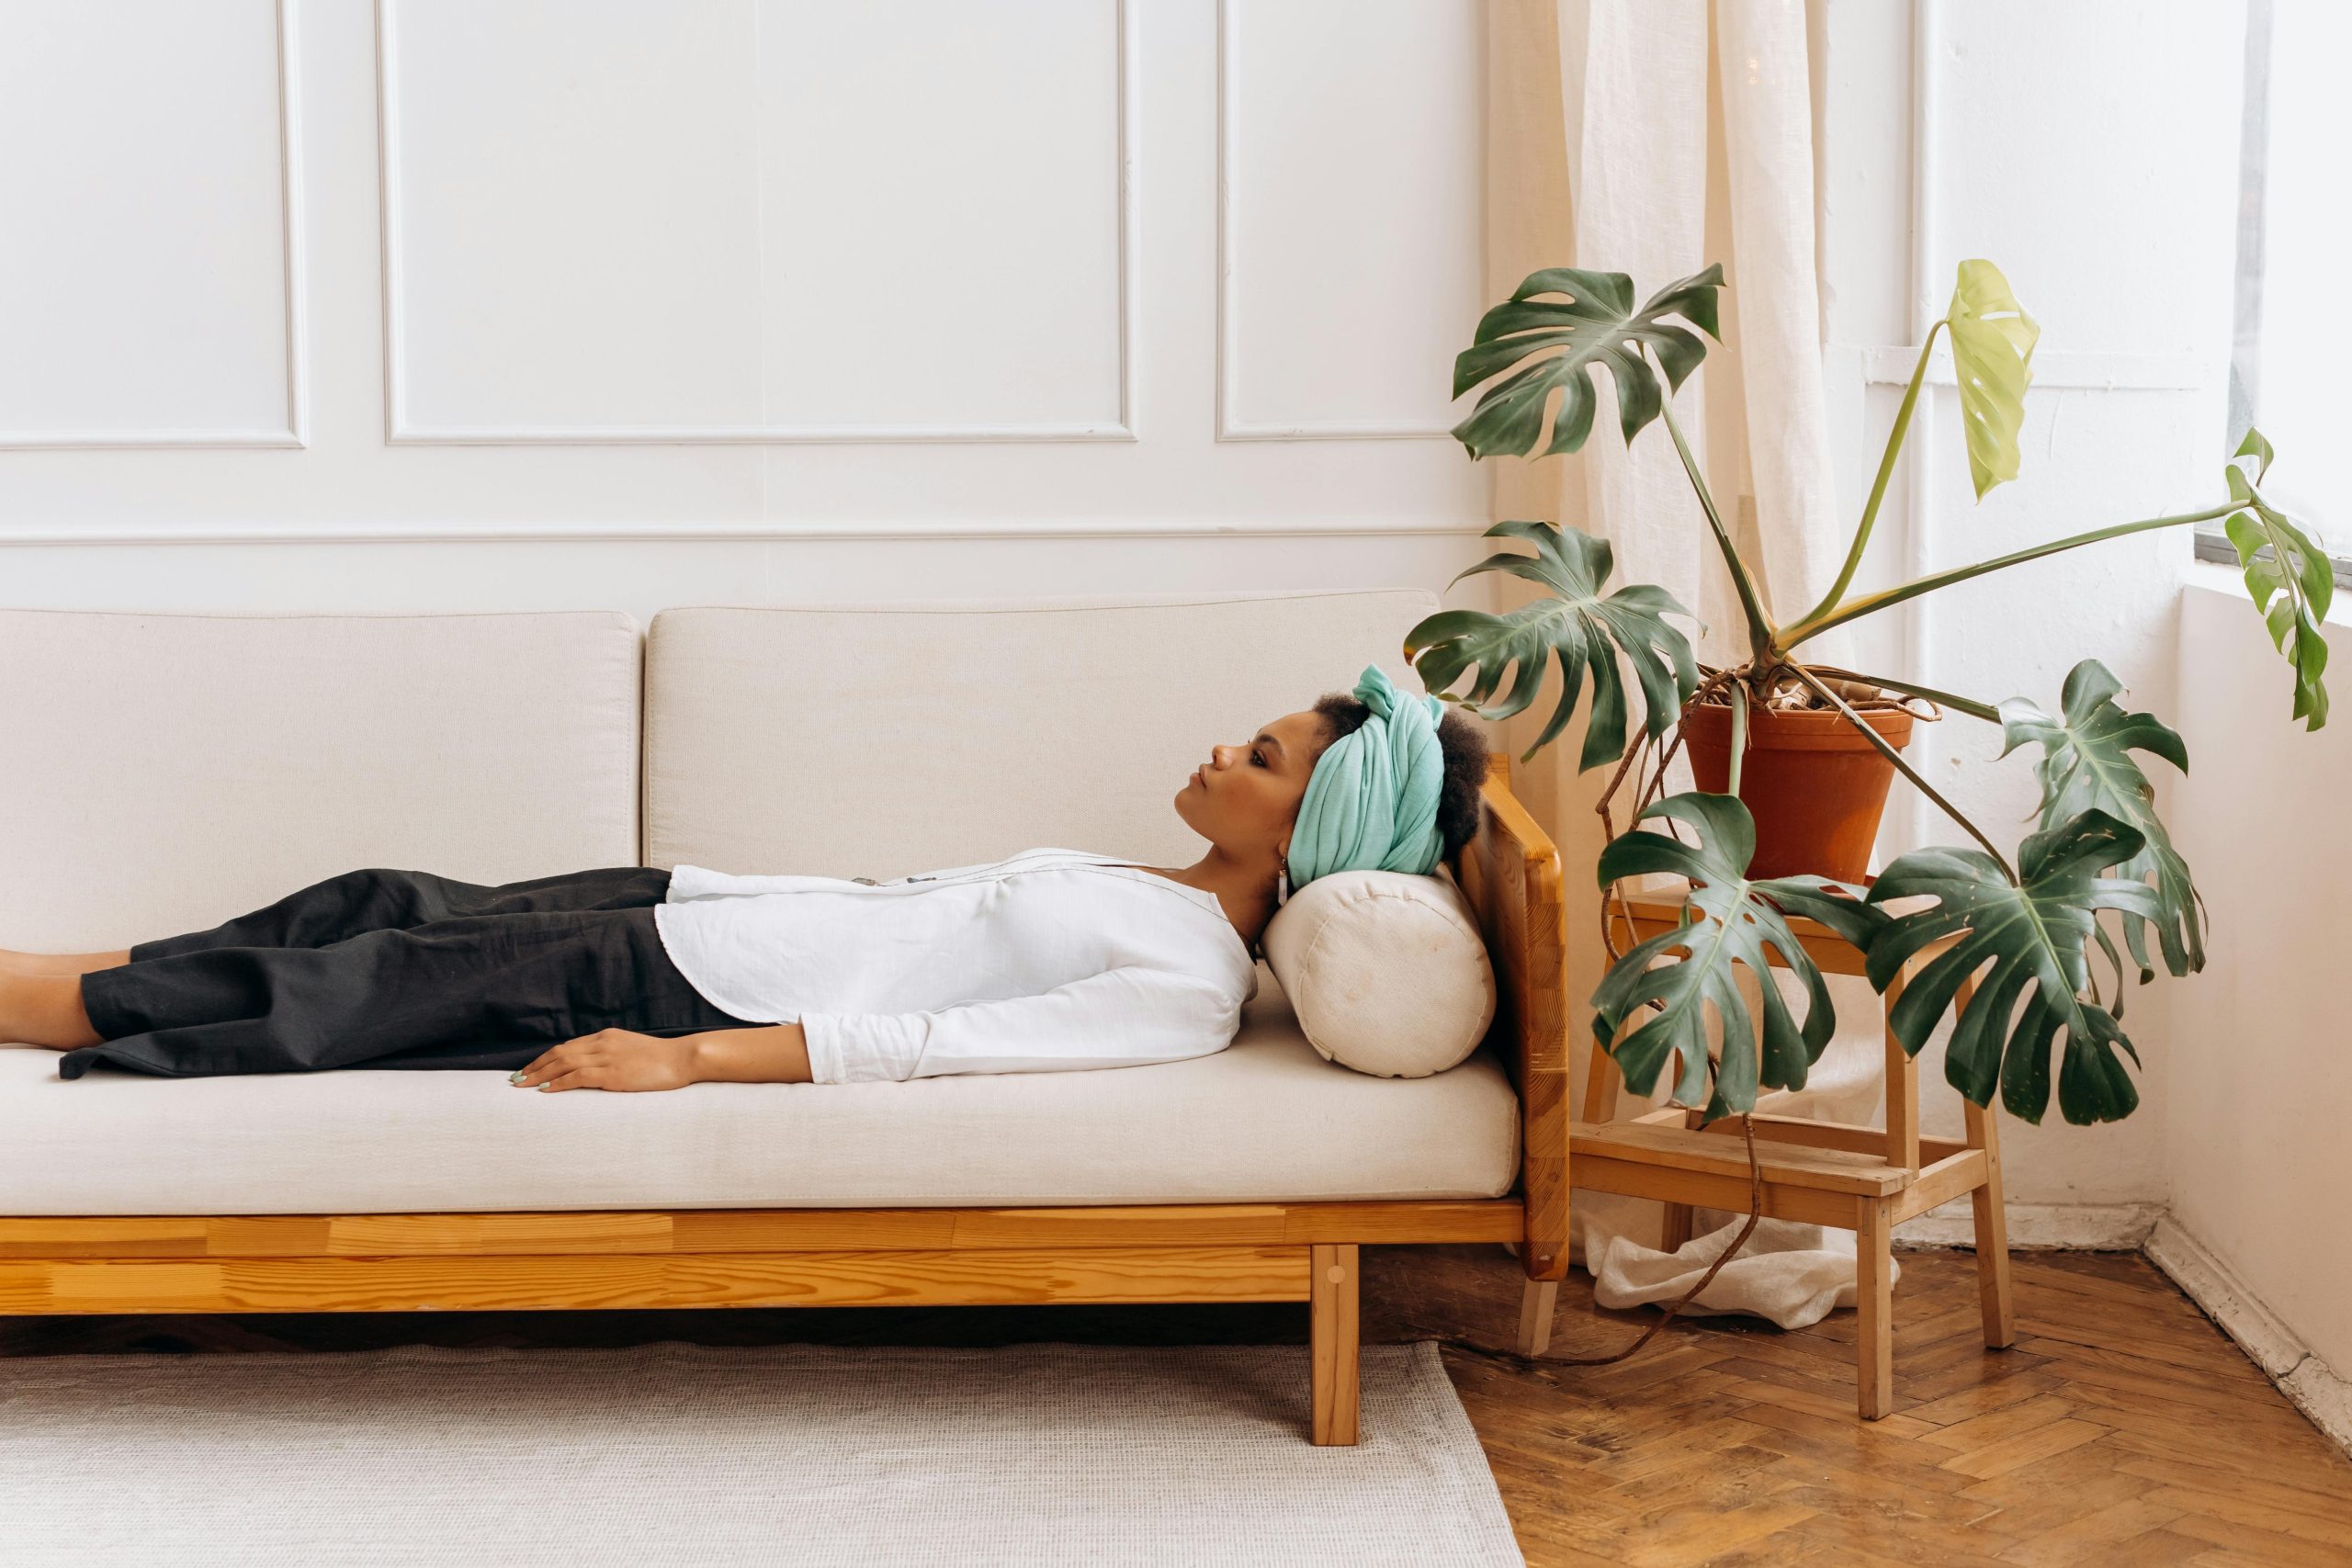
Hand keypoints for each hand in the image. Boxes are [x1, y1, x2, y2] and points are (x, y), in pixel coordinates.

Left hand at [511, 1029, 699, 1092]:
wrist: (683, 1059)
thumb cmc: (662, 1059)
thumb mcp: (633, 1051)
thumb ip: (614, 1055)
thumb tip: (597, 1070)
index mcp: (607, 1037)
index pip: (568, 1047)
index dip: (546, 1058)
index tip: (530, 1069)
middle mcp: (602, 1044)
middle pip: (560, 1053)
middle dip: (535, 1066)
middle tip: (517, 1079)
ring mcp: (607, 1058)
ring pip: (563, 1064)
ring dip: (540, 1075)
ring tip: (523, 1086)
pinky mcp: (613, 1073)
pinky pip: (578, 1077)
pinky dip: (559, 1083)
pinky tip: (546, 1090)